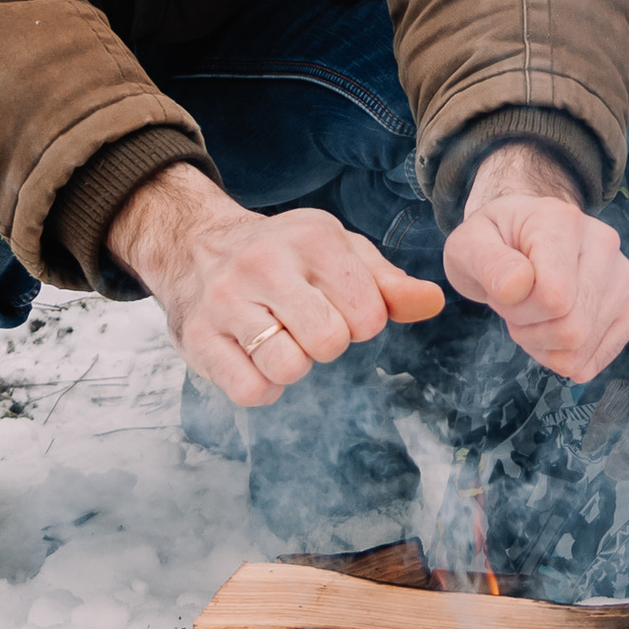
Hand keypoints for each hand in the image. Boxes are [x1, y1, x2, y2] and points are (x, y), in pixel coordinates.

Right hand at [106, 172, 445, 406]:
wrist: (195, 246)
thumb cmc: (284, 256)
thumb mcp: (339, 253)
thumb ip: (388, 283)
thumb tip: (433, 303)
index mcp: (313, 238)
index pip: (368, 313)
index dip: (362, 322)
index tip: (340, 308)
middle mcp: (266, 264)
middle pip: (329, 341)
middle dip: (328, 344)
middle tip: (308, 326)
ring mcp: (226, 301)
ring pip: (288, 367)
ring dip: (294, 365)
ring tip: (281, 340)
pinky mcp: (198, 338)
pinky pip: (250, 390)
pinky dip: (263, 386)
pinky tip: (256, 359)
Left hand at [442, 143, 628, 383]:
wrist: (521, 236)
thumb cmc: (494, 241)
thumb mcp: (469, 245)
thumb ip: (486, 263)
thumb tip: (515, 288)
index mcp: (562, 221)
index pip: (553, 297)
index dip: (518, 310)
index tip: (503, 292)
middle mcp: (604, 244)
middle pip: (572, 329)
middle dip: (530, 331)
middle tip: (515, 307)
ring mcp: (623, 275)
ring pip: (582, 348)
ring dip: (545, 345)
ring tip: (534, 312)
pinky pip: (596, 359)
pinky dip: (566, 358)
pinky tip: (553, 331)